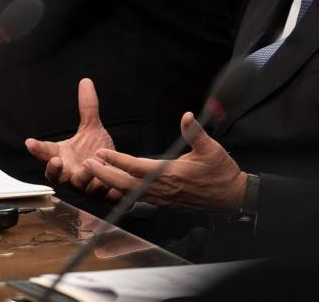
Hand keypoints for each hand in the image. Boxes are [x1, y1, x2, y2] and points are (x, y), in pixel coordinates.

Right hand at [25, 78, 113, 194]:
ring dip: (83, 176)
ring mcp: (85, 185)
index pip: (46, 153)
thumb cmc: (96, 152)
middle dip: (54, 170)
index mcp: (63, 157)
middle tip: (56, 160)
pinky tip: (109, 183)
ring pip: (80, 185)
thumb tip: (86, 81)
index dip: (38, 149)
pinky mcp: (101, 194)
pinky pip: (102, 194)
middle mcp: (70, 173)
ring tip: (88, 164)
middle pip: (55, 176)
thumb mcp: (92, 128)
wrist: (116, 170)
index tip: (30, 142)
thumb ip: (87, 108)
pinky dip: (105, 188)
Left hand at [85, 112, 247, 212]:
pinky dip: (123, 192)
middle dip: (104, 174)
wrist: (231, 197)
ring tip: (95, 173)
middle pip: (125, 183)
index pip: (136, 166)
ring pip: (129, 192)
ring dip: (111, 183)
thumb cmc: (221, 173)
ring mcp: (162, 198)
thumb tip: (186, 116)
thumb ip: (195, 132)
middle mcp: (162, 189)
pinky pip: (138, 198)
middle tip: (87, 164)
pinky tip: (115, 187)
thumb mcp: (211, 149)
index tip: (101, 152)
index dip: (116, 159)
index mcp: (170, 174)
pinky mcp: (165, 203)